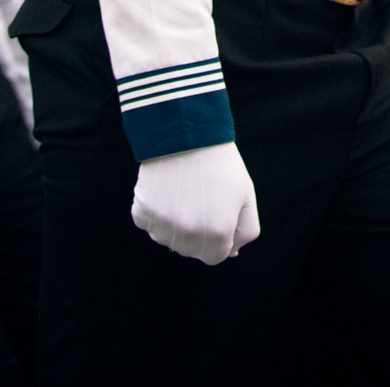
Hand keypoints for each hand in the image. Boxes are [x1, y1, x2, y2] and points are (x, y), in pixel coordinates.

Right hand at [131, 142, 259, 264]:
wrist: (187, 133)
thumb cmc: (221, 163)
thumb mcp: (246, 195)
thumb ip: (246, 229)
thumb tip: (232, 253)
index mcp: (218, 233)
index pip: (215, 257)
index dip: (217, 238)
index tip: (215, 214)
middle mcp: (189, 235)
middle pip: (191, 251)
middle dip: (197, 232)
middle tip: (200, 200)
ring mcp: (163, 225)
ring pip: (168, 239)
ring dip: (175, 224)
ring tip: (183, 193)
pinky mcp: (143, 213)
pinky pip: (148, 225)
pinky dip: (154, 213)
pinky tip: (165, 190)